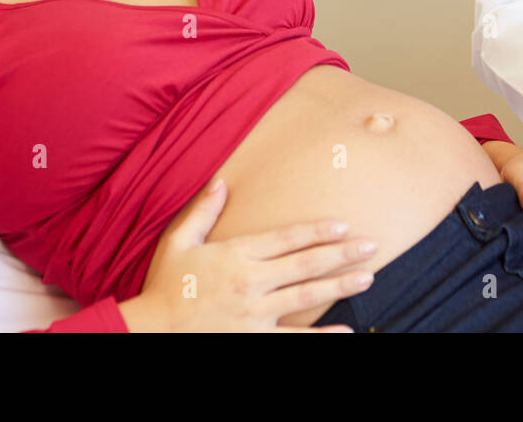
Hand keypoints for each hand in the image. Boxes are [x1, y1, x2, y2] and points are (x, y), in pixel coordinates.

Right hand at [122, 178, 377, 331]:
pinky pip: (295, 339)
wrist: (151, 332)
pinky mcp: (254, 340)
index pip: (285, 239)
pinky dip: (322, 336)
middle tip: (372, 246)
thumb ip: (203, 212)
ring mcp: (254, 314)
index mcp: (235, 255)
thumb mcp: (178, 243)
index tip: (342, 225)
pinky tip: (346, 330)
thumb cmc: (165, 287)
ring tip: (368, 278)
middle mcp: (250, 282)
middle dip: (341, 254)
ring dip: (340, 286)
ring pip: (307, 297)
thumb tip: (220, 181)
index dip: (316, 231)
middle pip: (305, 265)